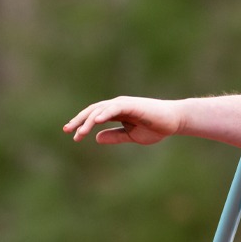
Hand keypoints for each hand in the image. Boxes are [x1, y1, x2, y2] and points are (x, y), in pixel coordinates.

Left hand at [63, 96, 185, 144]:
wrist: (173, 121)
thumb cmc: (155, 127)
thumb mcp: (131, 135)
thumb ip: (114, 136)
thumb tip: (96, 138)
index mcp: (115, 112)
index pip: (94, 116)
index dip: (82, 124)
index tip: (72, 135)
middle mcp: (116, 105)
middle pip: (92, 111)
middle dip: (79, 121)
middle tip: (67, 131)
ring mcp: (123, 103)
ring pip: (100, 110)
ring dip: (89, 120)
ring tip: (80, 132)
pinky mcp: (132, 105)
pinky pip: (114, 108)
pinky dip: (104, 113)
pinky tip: (96, 121)